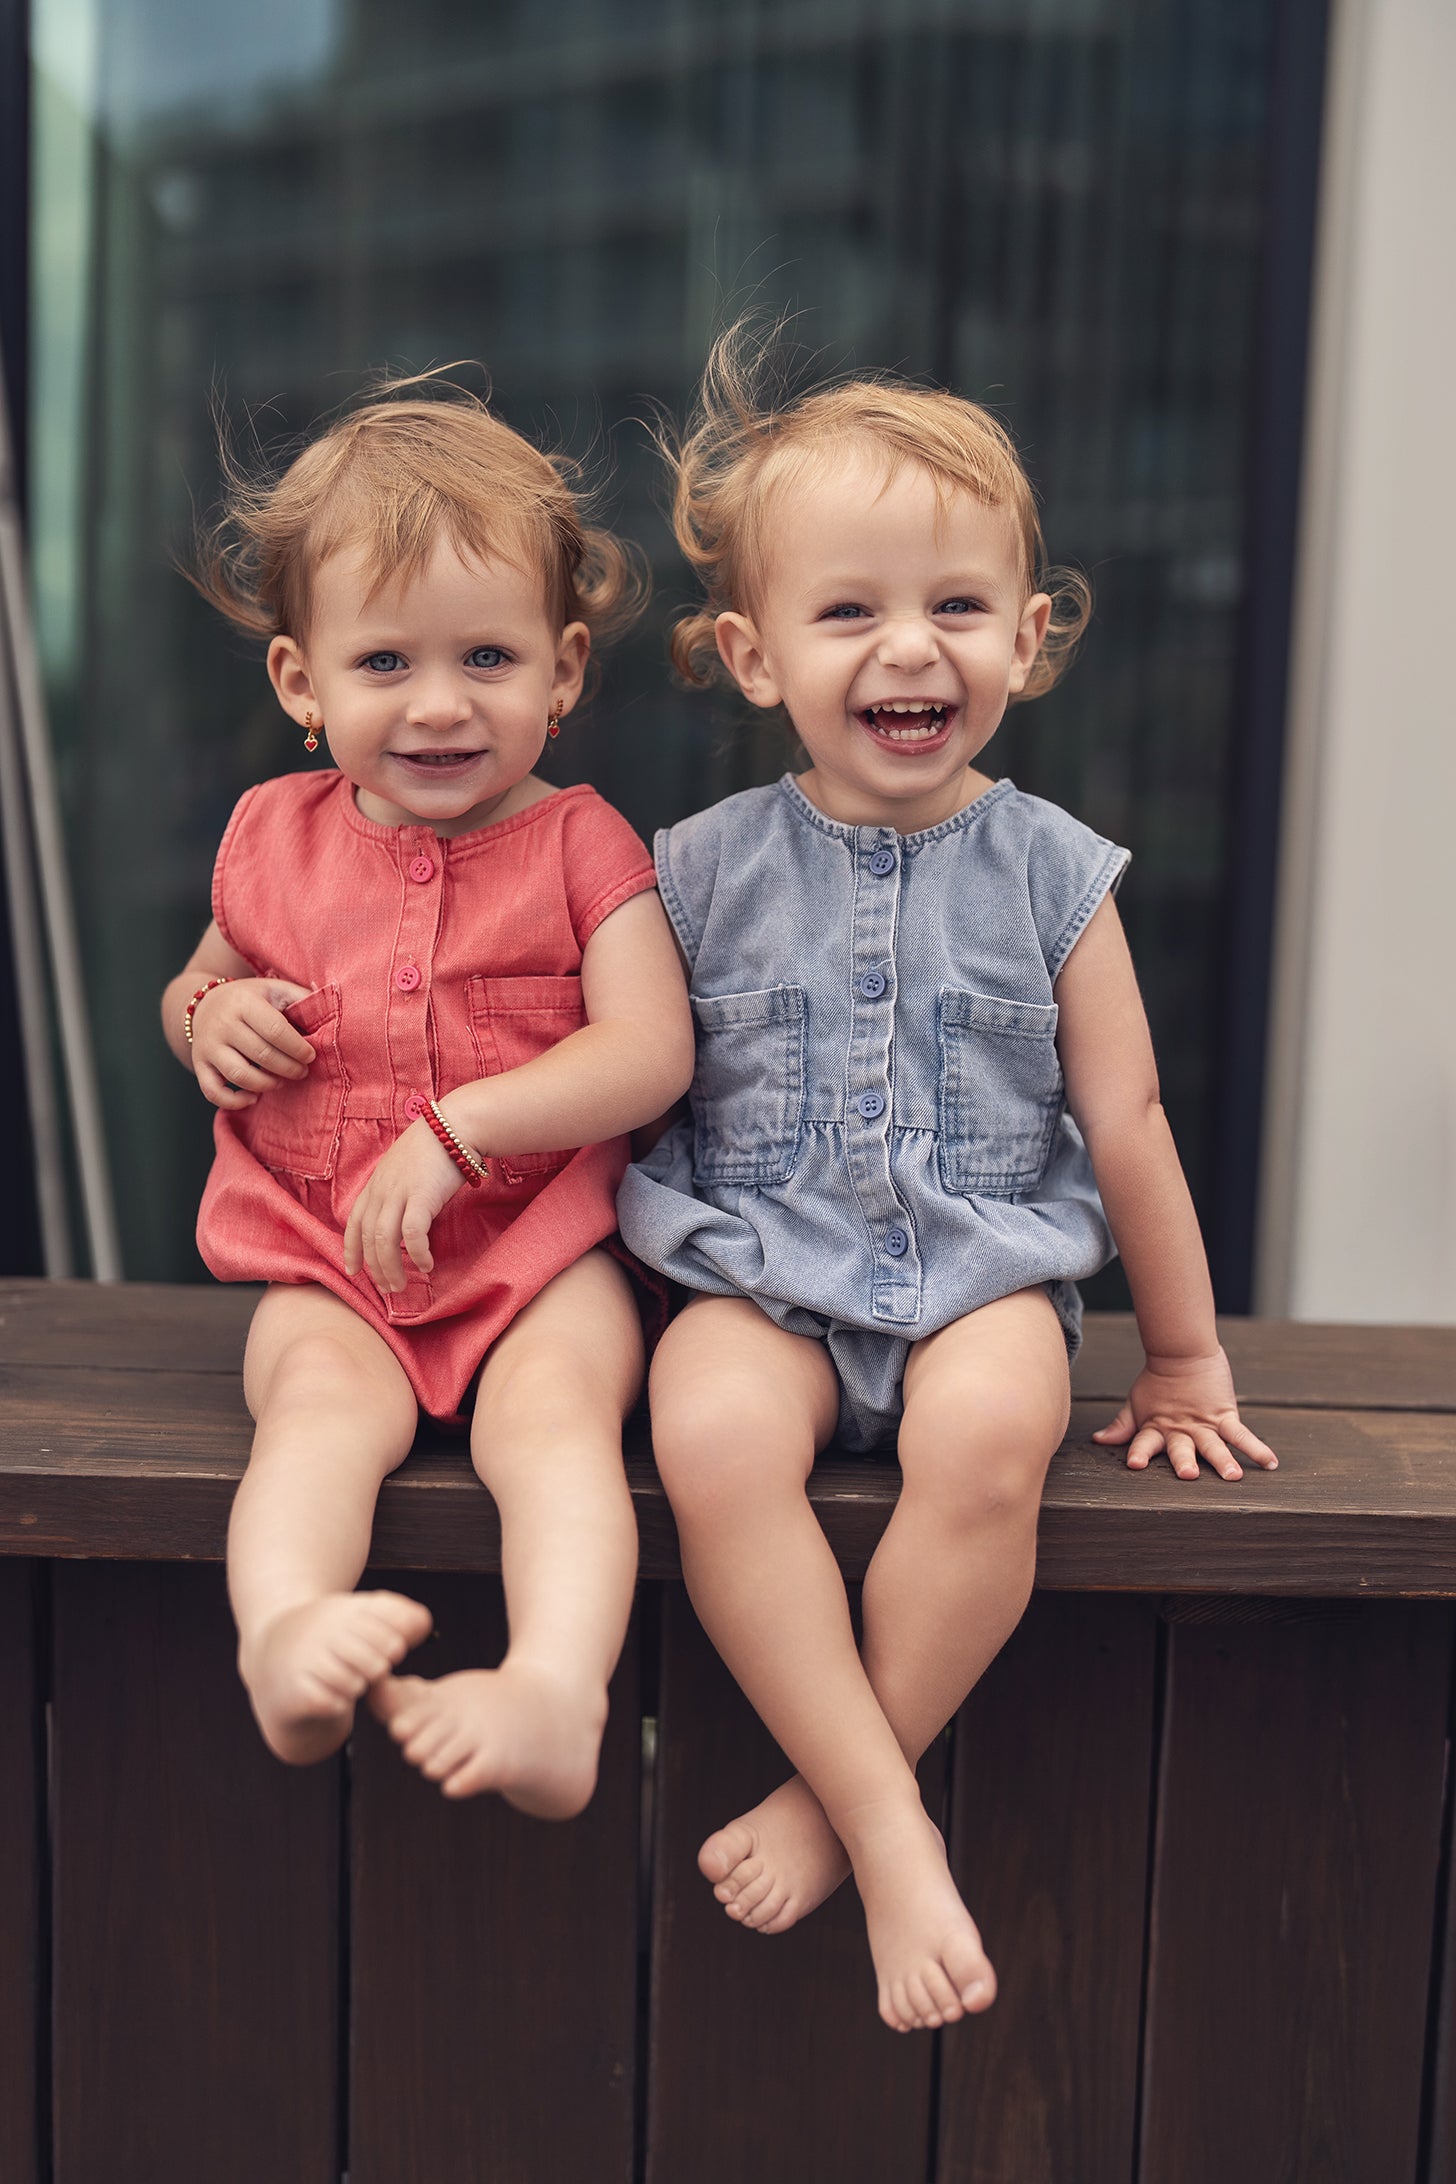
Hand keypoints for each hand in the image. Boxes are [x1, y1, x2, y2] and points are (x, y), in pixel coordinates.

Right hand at [189, 978, 316, 1110]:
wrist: (204, 1004)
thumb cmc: (250, 999)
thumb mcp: (273, 989)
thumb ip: (300, 997)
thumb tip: (329, 1010)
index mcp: (244, 1003)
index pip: (275, 1030)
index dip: (297, 1048)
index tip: (310, 1056)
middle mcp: (223, 1024)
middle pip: (261, 1054)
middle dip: (289, 1068)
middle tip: (302, 1071)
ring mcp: (208, 1046)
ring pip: (240, 1075)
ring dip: (267, 1084)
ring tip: (281, 1081)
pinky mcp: (200, 1065)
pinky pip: (213, 1092)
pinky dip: (234, 1101)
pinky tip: (254, 1098)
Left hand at [343, 1120, 466, 1295]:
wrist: (455, 1126)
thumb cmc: (435, 1147)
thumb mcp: (404, 1168)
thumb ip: (396, 1190)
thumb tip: (399, 1216)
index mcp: (375, 1185)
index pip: (354, 1223)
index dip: (351, 1249)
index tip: (353, 1271)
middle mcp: (382, 1191)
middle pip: (367, 1237)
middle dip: (374, 1268)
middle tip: (386, 1288)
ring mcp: (400, 1193)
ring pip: (384, 1240)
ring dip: (391, 1268)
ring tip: (401, 1285)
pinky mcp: (422, 1197)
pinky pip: (412, 1234)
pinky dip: (416, 1254)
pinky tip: (426, 1265)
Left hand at [1092, 1345, 1277, 1481]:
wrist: (1182, 1350)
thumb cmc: (1157, 1381)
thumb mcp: (1136, 1404)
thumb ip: (1121, 1426)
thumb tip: (1099, 1440)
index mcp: (1156, 1428)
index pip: (1145, 1443)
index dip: (1140, 1452)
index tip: (1135, 1464)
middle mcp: (1179, 1430)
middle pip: (1181, 1448)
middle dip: (1184, 1461)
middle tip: (1189, 1474)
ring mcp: (1204, 1423)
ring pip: (1214, 1445)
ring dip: (1223, 1460)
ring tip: (1233, 1476)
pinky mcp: (1224, 1414)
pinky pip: (1242, 1434)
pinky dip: (1256, 1448)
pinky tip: (1271, 1463)